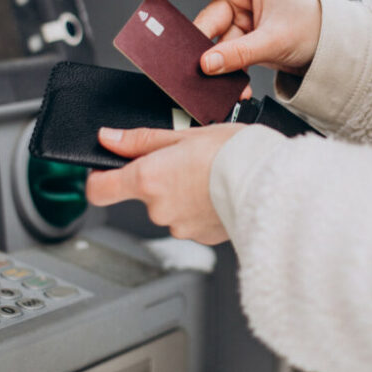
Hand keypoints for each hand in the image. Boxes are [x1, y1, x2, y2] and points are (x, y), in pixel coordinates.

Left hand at [84, 124, 246, 243]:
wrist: (272, 180)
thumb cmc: (234, 152)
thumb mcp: (185, 134)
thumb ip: (141, 140)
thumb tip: (109, 139)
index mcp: (148, 179)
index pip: (99, 190)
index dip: (99, 178)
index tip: (108, 168)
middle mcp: (158, 208)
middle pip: (142, 194)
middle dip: (159, 178)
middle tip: (187, 159)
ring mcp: (179, 227)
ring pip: (169, 207)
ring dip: (182, 193)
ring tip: (210, 175)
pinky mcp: (201, 237)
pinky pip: (191, 219)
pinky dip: (200, 207)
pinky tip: (219, 191)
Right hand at [134, 0, 321, 76]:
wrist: (333, 45)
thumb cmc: (312, 27)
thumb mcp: (274, 40)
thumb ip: (237, 53)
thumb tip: (206, 64)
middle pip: (205, 22)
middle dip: (203, 48)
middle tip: (198, 69)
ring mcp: (242, 16)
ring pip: (215, 43)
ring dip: (221, 66)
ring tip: (230, 83)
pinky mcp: (245, 35)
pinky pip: (227, 53)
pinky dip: (231, 70)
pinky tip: (240, 85)